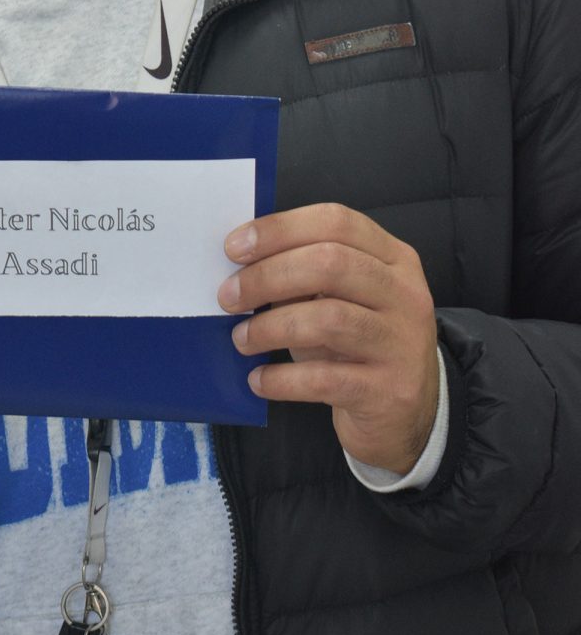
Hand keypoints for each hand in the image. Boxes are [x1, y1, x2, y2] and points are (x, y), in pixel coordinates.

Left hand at [217, 203, 438, 474]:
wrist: (406, 411)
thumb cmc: (357, 344)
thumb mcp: (341, 299)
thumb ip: (304, 276)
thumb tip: (239, 267)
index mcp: (393, 258)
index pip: (337, 222)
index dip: (280, 229)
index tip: (234, 247)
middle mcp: (404, 294)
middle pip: (330, 264)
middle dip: (267, 276)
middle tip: (228, 296)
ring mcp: (401, 343)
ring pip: (329, 319)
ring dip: (270, 327)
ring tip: (241, 339)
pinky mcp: (388, 391)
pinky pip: (325, 379)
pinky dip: (282, 379)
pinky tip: (259, 380)